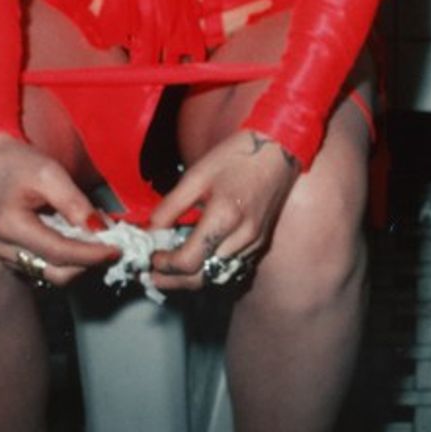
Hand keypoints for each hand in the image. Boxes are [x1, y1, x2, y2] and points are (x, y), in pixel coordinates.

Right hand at [0, 133, 118, 286]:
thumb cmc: (18, 164)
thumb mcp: (50, 173)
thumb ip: (74, 203)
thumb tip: (99, 230)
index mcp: (10, 227)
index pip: (59, 252)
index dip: (91, 255)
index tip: (117, 250)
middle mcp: (4, 249)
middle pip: (56, 273)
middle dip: (88, 265)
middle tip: (114, 248)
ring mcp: (7, 257)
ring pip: (52, 275)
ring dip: (80, 265)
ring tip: (99, 245)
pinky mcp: (14, 259)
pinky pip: (46, 269)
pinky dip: (68, 262)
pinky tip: (81, 245)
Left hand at [147, 129, 298, 290]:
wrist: (279, 151)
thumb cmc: (237, 157)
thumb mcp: (196, 175)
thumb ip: (170, 206)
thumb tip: (150, 231)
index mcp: (225, 217)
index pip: (188, 260)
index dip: (164, 264)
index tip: (151, 256)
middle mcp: (243, 237)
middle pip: (202, 278)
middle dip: (173, 280)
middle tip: (153, 274)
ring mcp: (255, 244)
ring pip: (217, 278)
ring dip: (191, 280)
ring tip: (170, 272)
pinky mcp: (261, 244)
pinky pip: (232, 269)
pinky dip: (211, 272)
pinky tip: (198, 262)